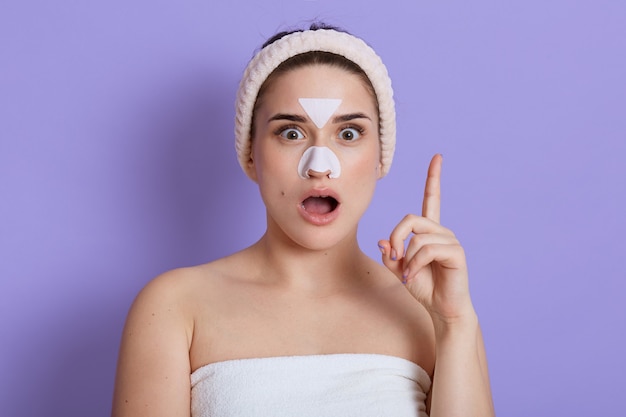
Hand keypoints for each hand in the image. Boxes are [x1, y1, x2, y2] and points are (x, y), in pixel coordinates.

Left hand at [378, 154, 473, 322]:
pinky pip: (426, 250)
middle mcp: (441, 231)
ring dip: (406, 259)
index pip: (432, 199)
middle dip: (396, 237)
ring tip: (407, 275)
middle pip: (411, 218)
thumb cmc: (424, 287)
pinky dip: (414, 265)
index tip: (437, 157)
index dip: (433, 178)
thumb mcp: (399, 269)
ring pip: (417, 237)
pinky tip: (413, 277)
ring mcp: (450, 240)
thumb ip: (391, 254)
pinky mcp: (456, 252)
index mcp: (429, 231)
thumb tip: (384, 241)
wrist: (442, 309)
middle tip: (394, 258)